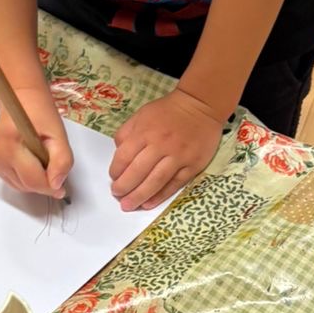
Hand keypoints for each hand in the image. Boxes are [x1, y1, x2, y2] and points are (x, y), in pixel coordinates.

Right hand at [0, 83, 72, 198]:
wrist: (21, 99)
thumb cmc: (39, 112)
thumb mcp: (58, 133)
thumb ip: (62, 160)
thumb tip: (56, 186)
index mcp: (9, 147)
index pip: (32, 181)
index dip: (50, 187)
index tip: (63, 186)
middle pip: (26, 186)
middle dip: (44, 181)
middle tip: (52, 159)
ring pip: (21, 187)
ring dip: (36, 179)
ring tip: (41, 157)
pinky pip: (16, 181)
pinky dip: (27, 176)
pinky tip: (32, 160)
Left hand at [110, 88, 223, 209]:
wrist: (200, 106)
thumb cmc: (168, 111)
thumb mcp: (141, 115)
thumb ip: (126, 133)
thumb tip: (118, 155)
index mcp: (145, 132)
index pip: (124, 157)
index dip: (116, 171)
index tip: (113, 178)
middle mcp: (160, 145)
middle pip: (138, 172)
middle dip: (124, 188)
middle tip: (117, 196)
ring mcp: (178, 156)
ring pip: (155, 181)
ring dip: (140, 196)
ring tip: (129, 206)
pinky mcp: (193, 165)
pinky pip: (174, 184)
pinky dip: (161, 196)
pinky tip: (149, 204)